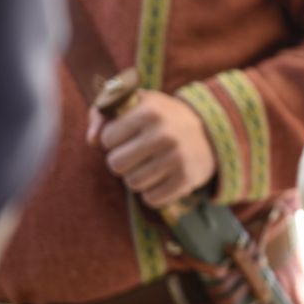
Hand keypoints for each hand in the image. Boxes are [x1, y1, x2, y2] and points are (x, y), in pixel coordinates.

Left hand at [89, 90, 216, 207]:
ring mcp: (177, 158)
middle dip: (122, 162)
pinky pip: (151, 199)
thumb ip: (103, 113)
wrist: (212, 133)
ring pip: (133, 183)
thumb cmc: (163, 117)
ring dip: (137, 177)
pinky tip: (162, 179)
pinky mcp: (187, 179)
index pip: (107, 139)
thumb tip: (91, 140)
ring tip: (150, 166)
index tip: (128, 135)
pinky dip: (153, 193)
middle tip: (136, 155)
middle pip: (116, 164)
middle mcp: (164, 134)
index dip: (114, 139)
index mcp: (150, 112)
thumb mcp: (137, 103)